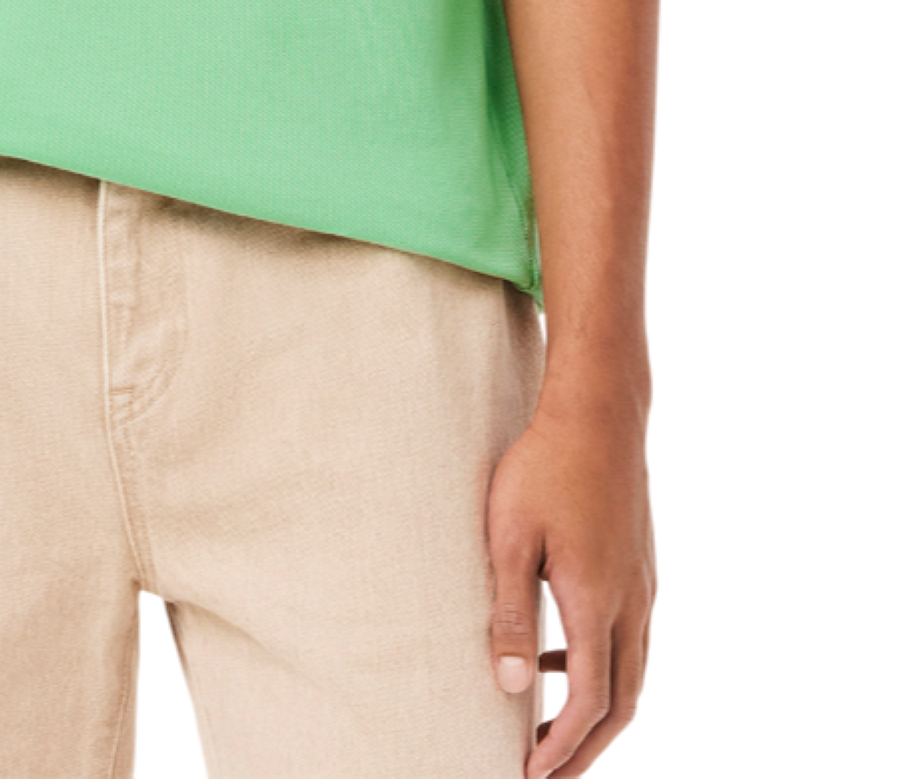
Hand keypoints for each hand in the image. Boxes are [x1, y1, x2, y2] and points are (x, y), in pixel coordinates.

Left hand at [488, 398, 654, 777]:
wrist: (598, 412)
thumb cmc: (544, 466)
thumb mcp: (510, 537)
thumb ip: (511, 612)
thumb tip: (511, 685)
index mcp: (598, 602)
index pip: (589, 702)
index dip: (562, 746)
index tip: (529, 775)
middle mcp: (633, 603)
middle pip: (621, 704)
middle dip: (586, 749)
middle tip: (548, 776)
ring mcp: (644, 585)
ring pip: (632, 675)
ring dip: (597, 713)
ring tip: (551, 731)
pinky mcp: (642, 566)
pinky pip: (631, 641)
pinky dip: (602, 670)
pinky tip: (560, 659)